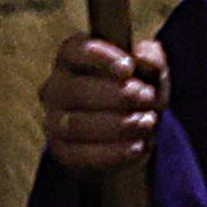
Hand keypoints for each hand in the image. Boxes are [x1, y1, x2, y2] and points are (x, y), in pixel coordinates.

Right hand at [41, 34, 165, 175]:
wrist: (133, 132)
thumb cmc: (138, 89)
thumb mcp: (151, 71)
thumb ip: (151, 58)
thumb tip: (142, 58)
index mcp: (73, 58)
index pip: (73, 50)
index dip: (99, 57)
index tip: (128, 67)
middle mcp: (56, 87)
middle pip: (76, 91)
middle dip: (116, 96)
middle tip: (146, 97)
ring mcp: (54, 121)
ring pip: (75, 125)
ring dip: (118, 125)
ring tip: (148, 122)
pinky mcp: (62, 152)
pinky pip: (80, 156)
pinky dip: (114, 152)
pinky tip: (138, 145)